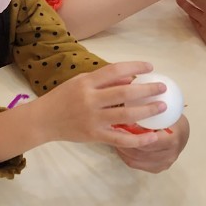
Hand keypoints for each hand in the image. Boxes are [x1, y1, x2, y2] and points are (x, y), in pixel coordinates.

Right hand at [33, 61, 174, 147]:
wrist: (42, 120)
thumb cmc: (62, 98)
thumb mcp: (79, 82)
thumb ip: (103, 81)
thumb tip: (130, 78)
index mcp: (86, 83)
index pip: (114, 70)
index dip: (135, 66)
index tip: (150, 66)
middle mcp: (90, 99)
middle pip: (124, 93)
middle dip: (147, 89)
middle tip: (162, 88)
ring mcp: (92, 118)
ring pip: (126, 115)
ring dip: (147, 110)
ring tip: (162, 107)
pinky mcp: (94, 135)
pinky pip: (120, 139)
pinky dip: (138, 139)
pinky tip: (152, 136)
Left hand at [116, 112, 188, 172]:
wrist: (181, 132)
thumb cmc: (170, 118)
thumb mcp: (163, 112)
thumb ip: (149, 112)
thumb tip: (126, 107)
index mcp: (173, 139)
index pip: (149, 142)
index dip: (132, 135)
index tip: (119, 126)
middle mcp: (170, 154)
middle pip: (140, 153)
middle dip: (123, 143)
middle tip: (112, 132)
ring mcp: (164, 163)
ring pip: (135, 160)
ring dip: (122, 149)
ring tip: (114, 138)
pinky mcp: (157, 168)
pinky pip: (136, 165)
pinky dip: (125, 155)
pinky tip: (120, 146)